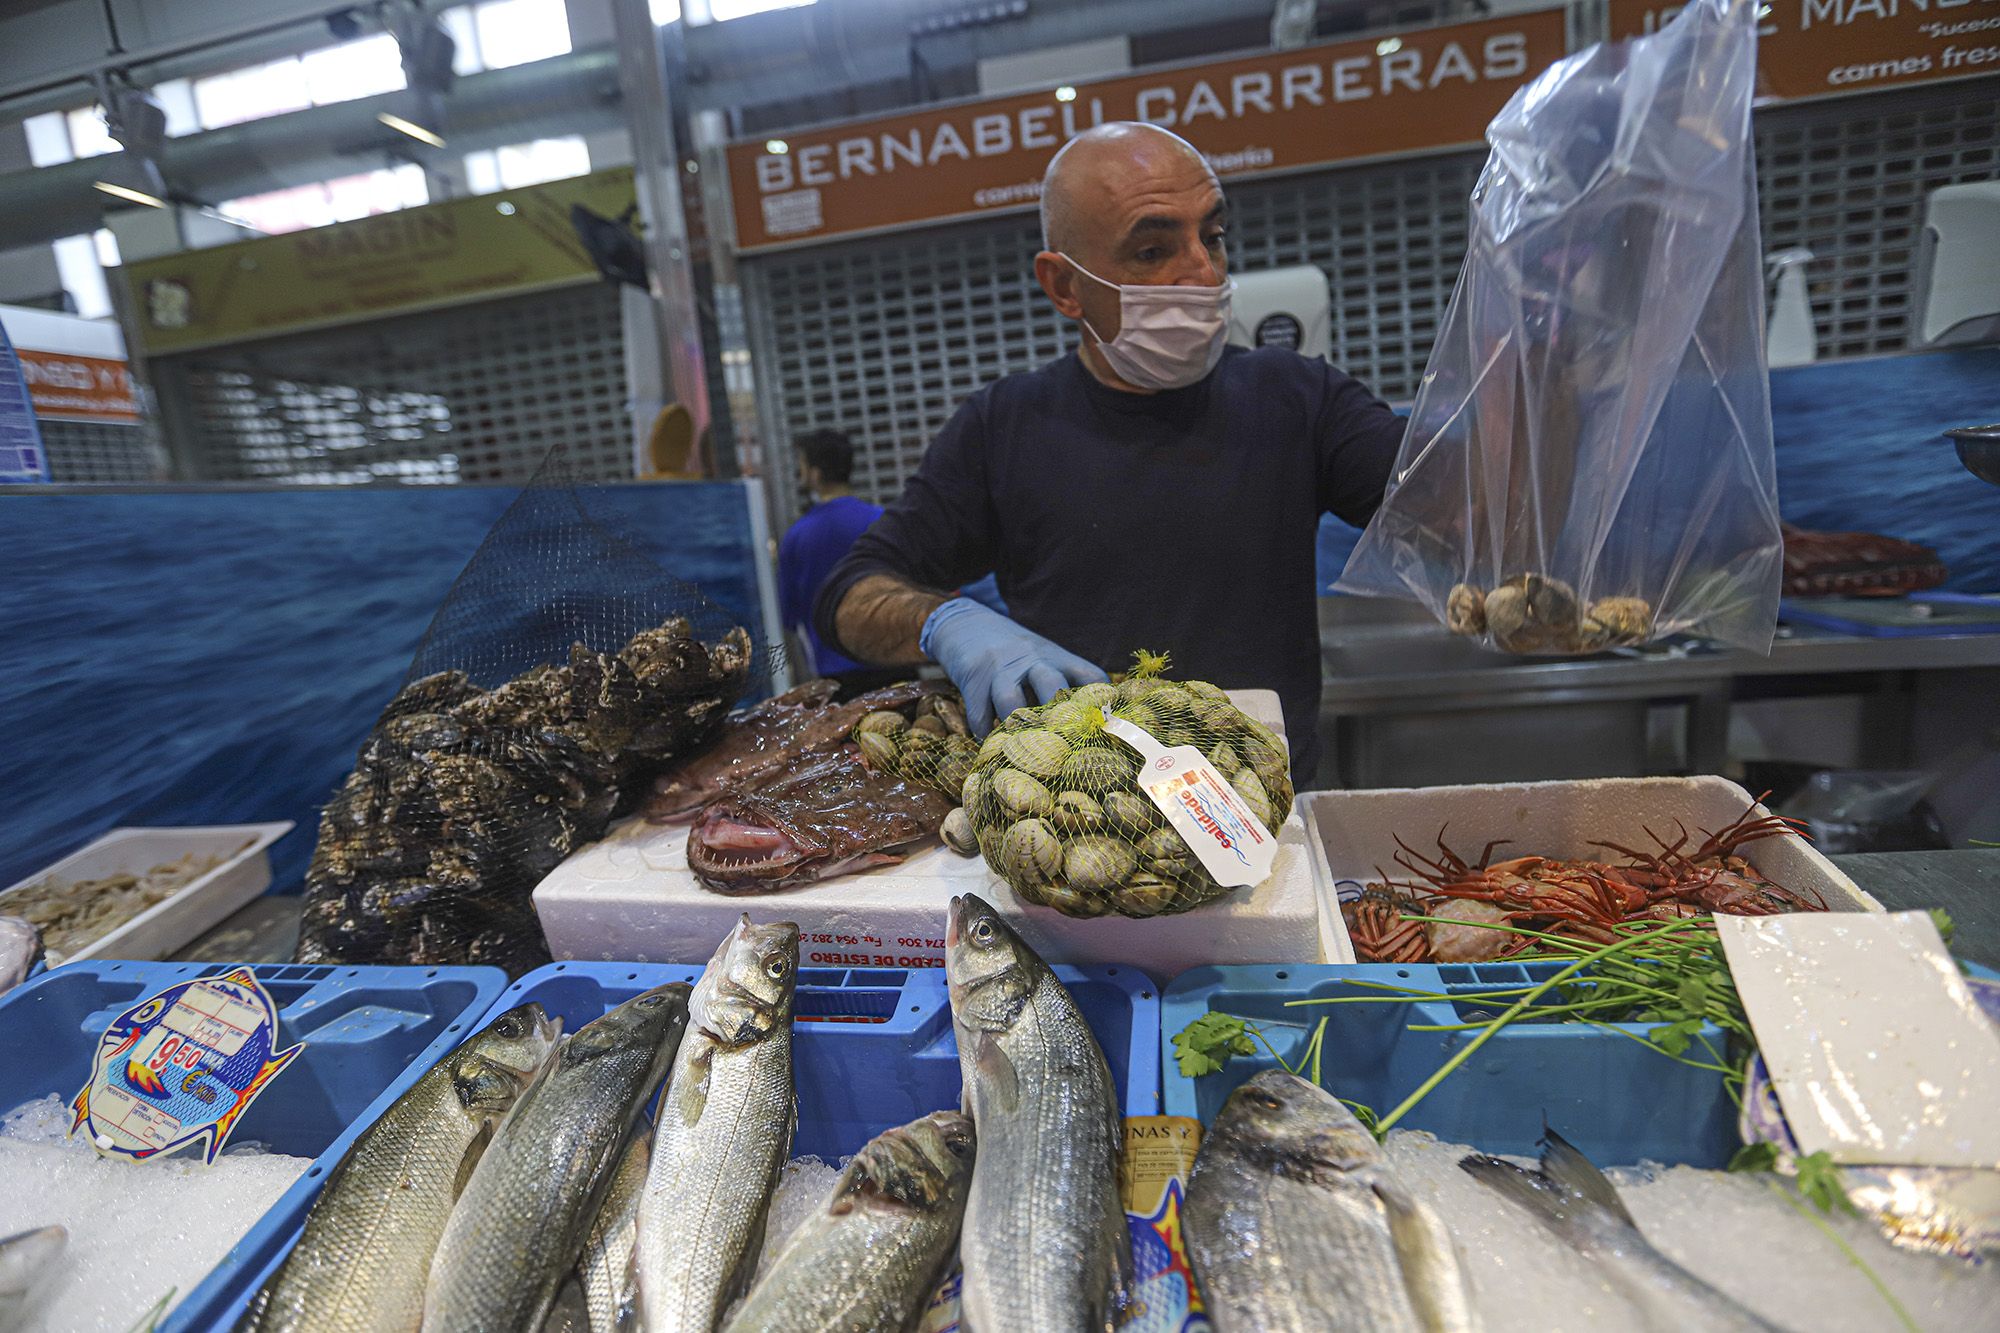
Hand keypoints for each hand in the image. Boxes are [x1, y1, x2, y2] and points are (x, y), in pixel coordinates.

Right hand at [919, 599, 1107, 734]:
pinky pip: (979, 712)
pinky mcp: (973, 678)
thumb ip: (1063, 685)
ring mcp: (1000, 668)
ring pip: (1010, 700)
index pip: (1089, 676)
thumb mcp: (1044, 658)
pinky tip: (990, 741)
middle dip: (1058, 717)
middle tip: (1061, 746)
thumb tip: (1088, 725)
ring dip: (1016, 727)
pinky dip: (984, 731)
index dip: (1100, 702)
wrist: (968, 623)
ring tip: (1020, 748)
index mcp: (1056, 657)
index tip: (1103, 727)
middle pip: (1052, 685)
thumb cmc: (1015, 654)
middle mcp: (1031, 660)